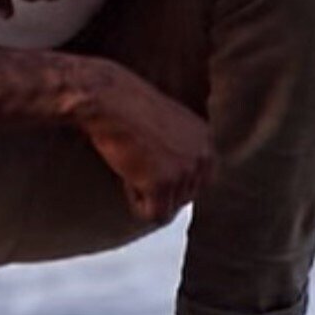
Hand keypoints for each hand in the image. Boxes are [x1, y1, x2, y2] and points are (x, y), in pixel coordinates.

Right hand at [80, 59, 214, 222]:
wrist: (108, 100)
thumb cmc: (129, 108)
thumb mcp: (169, 125)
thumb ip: (183, 150)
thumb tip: (182, 181)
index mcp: (206, 139)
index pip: (200, 182)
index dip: (172, 180)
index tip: (153, 166)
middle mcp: (203, 156)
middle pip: (184, 199)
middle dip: (159, 189)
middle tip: (139, 163)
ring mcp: (185, 170)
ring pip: (168, 208)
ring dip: (146, 193)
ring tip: (134, 163)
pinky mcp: (163, 183)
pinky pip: (153, 214)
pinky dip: (135, 201)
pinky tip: (128, 173)